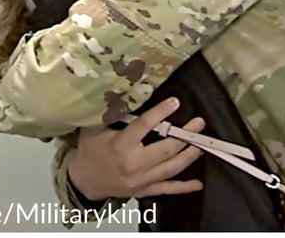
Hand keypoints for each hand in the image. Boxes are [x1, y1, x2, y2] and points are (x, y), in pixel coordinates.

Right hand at [68, 98, 205, 201]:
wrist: (82, 181)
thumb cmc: (90, 151)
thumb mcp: (94, 128)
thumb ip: (111, 113)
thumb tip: (127, 92)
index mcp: (120, 146)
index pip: (143, 127)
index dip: (160, 113)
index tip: (175, 103)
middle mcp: (133, 164)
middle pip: (165, 150)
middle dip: (185, 136)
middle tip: (199, 123)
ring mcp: (140, 180)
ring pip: (171, 169)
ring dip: (189, 156)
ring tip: (202, 144)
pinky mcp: (143, 191)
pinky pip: (167, 189)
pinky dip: (183, 187)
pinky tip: (197, 184)